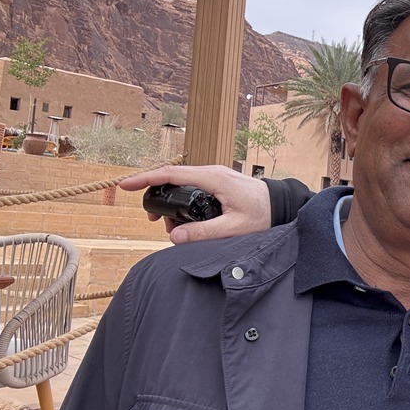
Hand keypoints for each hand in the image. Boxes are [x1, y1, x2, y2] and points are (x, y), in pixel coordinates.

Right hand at [119, 165, 271, 244]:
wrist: (284, 205)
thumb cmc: (264, 214)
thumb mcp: (234, 228)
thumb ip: (204, 233)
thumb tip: (174, 237)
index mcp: (213, 178)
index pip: (171, 174)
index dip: (146, 179)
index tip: (125, 185)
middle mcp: (212, 172)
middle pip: (173, 179)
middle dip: (158, 197)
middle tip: (154, 221)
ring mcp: (216, 176)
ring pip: (183, 185)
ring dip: (173, 204)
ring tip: (174, 228)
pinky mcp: (219, 183)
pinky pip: (194, 188)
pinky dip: (184, 203)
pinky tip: (186, 221)